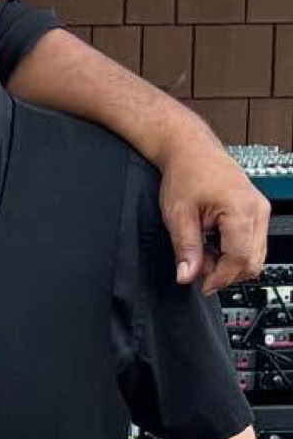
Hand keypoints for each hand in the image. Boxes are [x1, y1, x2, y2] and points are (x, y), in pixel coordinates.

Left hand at [157, 134, 267, 293]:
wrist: (192, 151)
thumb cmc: (186, 174)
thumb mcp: (178, 216)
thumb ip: (185, 249)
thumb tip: (187, 277)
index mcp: (242, 210)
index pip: (239, 259)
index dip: (220, 278)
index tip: (202, 287)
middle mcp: (258, 210)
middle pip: (254, 261)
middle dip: (227, 273)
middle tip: (199, 272)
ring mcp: (261, 209)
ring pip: (256, 254)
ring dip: (230, 264)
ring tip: (203, 256)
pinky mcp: (257, 210)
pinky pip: (253, 242)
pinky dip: (234, 252)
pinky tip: (212, 246)